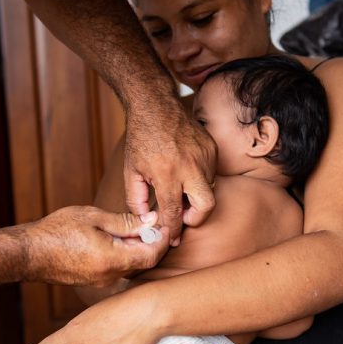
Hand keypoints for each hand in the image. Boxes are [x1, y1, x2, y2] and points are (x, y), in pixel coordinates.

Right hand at [23, 206, 169, 286]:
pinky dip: (125, 256)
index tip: (164, 224)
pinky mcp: (94, 281)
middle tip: (153, 224)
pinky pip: (119, 270)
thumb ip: (125, 221)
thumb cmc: (57, 231)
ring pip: (132, 267)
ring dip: (139, 250)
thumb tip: (150, 220)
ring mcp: (101, 282)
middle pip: (144, 263)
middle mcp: (110, 276)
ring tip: (136, 229)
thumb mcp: (93, 218)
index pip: (151, 255)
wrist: (28, 253)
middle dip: (153, 244)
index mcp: (112, 260)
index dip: (162, 240)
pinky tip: (120, 240)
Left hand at [124, 102, 216, 242]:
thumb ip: (137, 200)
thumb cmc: (141, 139)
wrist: (155, 106)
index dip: (174, 229)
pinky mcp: (212, 148)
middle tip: (183, 218)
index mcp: (167, 174)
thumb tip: (148, 220)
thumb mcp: (131, 171)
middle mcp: (190, 166)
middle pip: (206, 207)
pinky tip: (185, 172)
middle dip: (196, 218)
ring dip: (195, 196)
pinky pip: (211, 173)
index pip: (175, 213)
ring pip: (209, 189)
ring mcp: (204, 156)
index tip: (173, 237)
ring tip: (178, 190)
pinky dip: (199, 179)